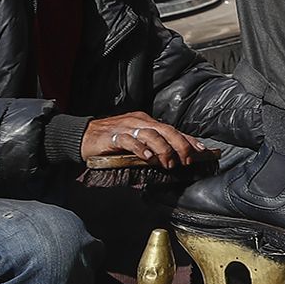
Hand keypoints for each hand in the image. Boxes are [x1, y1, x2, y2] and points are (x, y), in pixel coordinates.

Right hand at [82, 112, 204, 167]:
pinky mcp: (113, 136)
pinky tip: (147, 157)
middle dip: (180, 144)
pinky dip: (140, 148)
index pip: (171, 129)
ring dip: (163, 149)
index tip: (201, 150)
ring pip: (150, 134)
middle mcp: (139, 121)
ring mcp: (126, 127)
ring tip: (169, 162)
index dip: (187, 139)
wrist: (82, 136)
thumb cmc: (111, 140)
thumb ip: (151, 145)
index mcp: (146, 121)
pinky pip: (129, 141)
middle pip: (165, 130)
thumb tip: (172, 156)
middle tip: (187, 159)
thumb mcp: (135, 140)